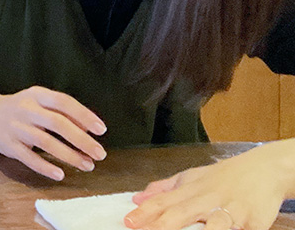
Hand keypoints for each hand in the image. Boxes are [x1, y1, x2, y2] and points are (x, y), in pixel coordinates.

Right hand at [0, 86, 106, 180]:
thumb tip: (90, 130)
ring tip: (87, 165)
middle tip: (100, 153)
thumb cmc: (22, 108)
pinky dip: (45, 167)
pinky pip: (28, 158)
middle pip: (57, 123)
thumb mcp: (39, 101)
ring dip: (69, 155)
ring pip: (45, 142)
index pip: (63, 102)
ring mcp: (16, 127)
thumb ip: (62, 112)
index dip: (83, 115)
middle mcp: (25, 109)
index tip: (101, 130)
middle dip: (81, 139)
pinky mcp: (8, 145)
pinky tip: (60, 174)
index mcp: (36, 95)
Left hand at [124, 140, 294, 229]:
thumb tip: (137, 197)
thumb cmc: (225, 177)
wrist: (263, 170)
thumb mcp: (192, 178)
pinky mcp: (250, 221)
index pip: (163, 202)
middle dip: (160, 224)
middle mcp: (207, 200)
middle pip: (181, 213)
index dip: (145, 212)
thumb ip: (165, 188)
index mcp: (190, 190)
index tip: (129, 221)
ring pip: (209, 223)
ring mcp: (229, 210)